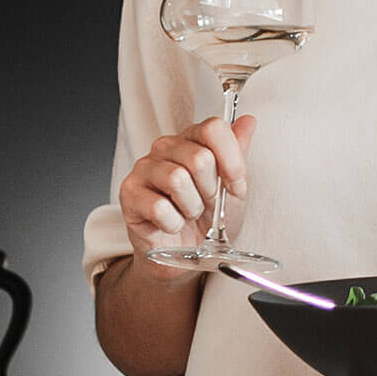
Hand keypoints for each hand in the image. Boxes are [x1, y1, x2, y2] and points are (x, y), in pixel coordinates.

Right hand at [119, 112, 256, 269]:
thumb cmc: (206, 219)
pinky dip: (173, 223)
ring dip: (190, 207)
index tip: (234, 185)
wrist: (185, 254)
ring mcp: (144, 168)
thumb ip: (238, 153)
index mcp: (191, 140)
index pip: (213, 129)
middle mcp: (165, 148)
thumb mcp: (232, 188)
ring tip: (186, 213)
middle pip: (199, 158)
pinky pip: (159, 207)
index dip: (231, 161)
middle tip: (204, 203)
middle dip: (210, 191)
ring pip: (177, 180)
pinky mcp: (129, 193)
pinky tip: (170, 224)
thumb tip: (247, 121)